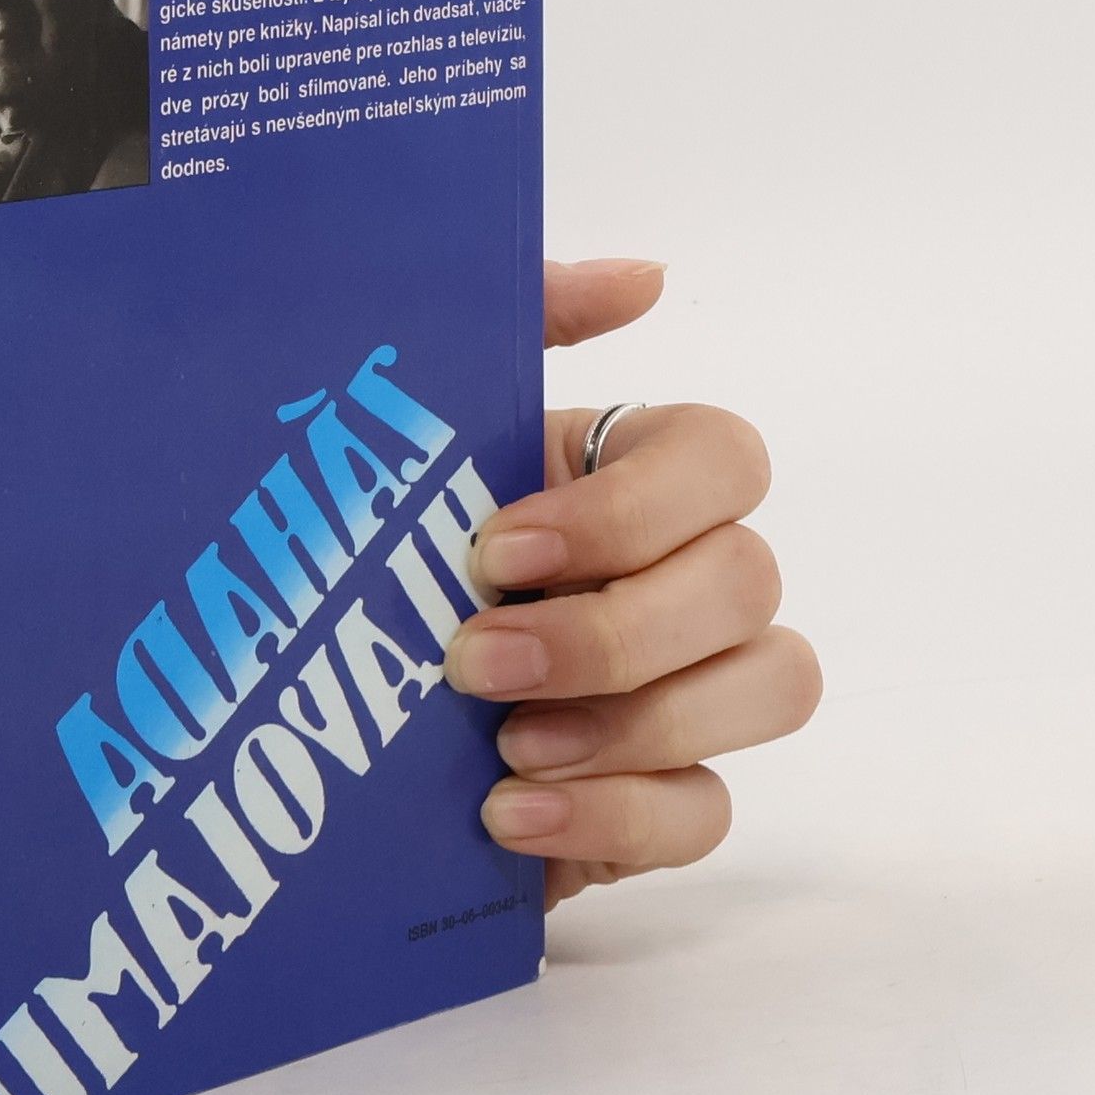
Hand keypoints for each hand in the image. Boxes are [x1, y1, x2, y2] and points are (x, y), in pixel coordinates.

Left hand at [445, 258, 821, 910]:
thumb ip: (525, 324)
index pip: (723, 460)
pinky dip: (615, 817)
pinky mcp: (668, 794)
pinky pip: (708, 812)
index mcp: (637, 478)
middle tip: (471, 660)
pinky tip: (509, 819)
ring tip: (504, 748)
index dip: (629, 509)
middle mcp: (691, 575)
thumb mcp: (423, 430)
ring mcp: (698, 688)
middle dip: (611, 631)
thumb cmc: (390, 549)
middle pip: (749, 582)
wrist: (323, 699)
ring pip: (772, 687)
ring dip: (636, 722)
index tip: (496, 549)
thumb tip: (646, 274)